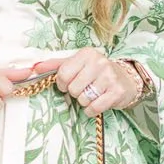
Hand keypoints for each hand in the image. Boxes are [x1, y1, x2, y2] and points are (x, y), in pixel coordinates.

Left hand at [27, 50, 142, 116]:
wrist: (126, 80)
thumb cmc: (97, 73)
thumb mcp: (78, 64)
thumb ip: (57, 65)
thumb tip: (36, 67)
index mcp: (87, 54)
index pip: (63, 74)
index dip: (62, 84)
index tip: (69, 84)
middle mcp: (99, 62)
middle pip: (73, 89)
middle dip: (76, 93)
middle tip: (85, 89)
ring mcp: (109, 77)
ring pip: (83, 99)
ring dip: (85, 101)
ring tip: (93, 94)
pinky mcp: (116, 92)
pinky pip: (94, 108)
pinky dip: (92, 110)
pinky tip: (98, 102)